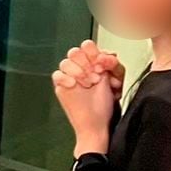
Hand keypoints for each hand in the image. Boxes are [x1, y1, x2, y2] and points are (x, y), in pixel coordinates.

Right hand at [52, 40, 123, 154]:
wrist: (96, 124)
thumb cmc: (104, 106)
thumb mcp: (113, 81)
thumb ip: (111, 64)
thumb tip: (109, 54)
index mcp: (92, 64)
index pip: (87, 46)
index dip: (94, 52)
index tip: (102, 64)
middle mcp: (79, 69)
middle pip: (75, 52)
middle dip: (86, 63)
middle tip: (96, 76)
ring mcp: (69, 77)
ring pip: (65, 62)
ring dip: (78, 71)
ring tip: (88, 84)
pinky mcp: (61, 87)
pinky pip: (57, 75)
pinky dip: (65, 78)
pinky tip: (74, 85)